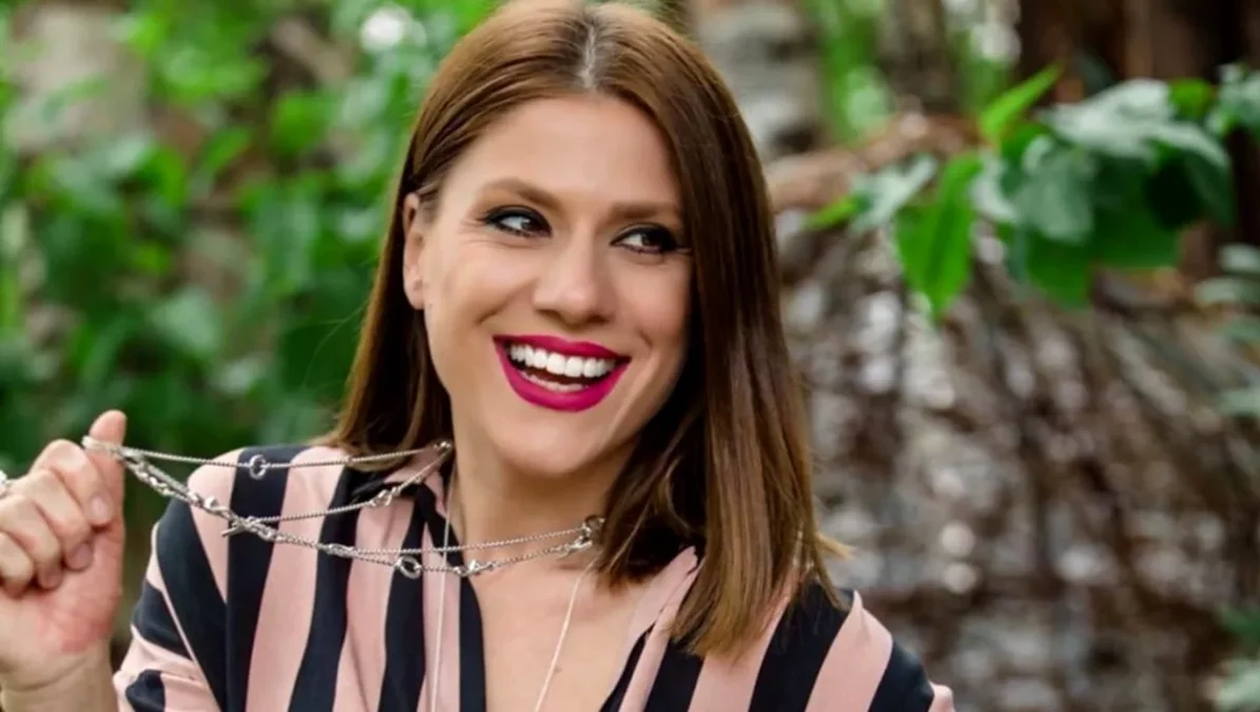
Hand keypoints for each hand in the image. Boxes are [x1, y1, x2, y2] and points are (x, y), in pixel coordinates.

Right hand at [0, 411, 127, 692]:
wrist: (67, 647)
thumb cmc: (84, 592)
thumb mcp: (105, 530)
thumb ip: (105, 476)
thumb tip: (112, 417)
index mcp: (45, 491)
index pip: (62, 453)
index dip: (87, 484)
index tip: (103, 519)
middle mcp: (11, 502)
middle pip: (42, 484)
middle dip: (72, 529)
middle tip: (74, 561)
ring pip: (19, 512)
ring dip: (48, 554)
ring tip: (49, 576)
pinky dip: (20, 570)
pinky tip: (21, 586)